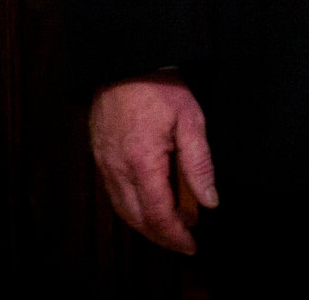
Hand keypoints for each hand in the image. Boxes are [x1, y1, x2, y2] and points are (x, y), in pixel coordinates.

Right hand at [89, 75, 216, 254]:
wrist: (125, 62)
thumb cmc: (159, 87)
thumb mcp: (191, 120)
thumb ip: (199, 164)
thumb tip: (209, 201)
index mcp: (142, 162)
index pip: (158, 214)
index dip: (175, 235)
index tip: (192, 244)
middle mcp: (117, 169)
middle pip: (137, 219)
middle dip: (162, 236)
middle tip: (185, 240)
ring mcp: (104, 164)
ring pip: (123, 210)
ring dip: (147, 224)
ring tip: (173, 225)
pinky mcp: (100, 157)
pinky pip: (114, 194)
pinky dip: (133, 207)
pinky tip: (150, 203)